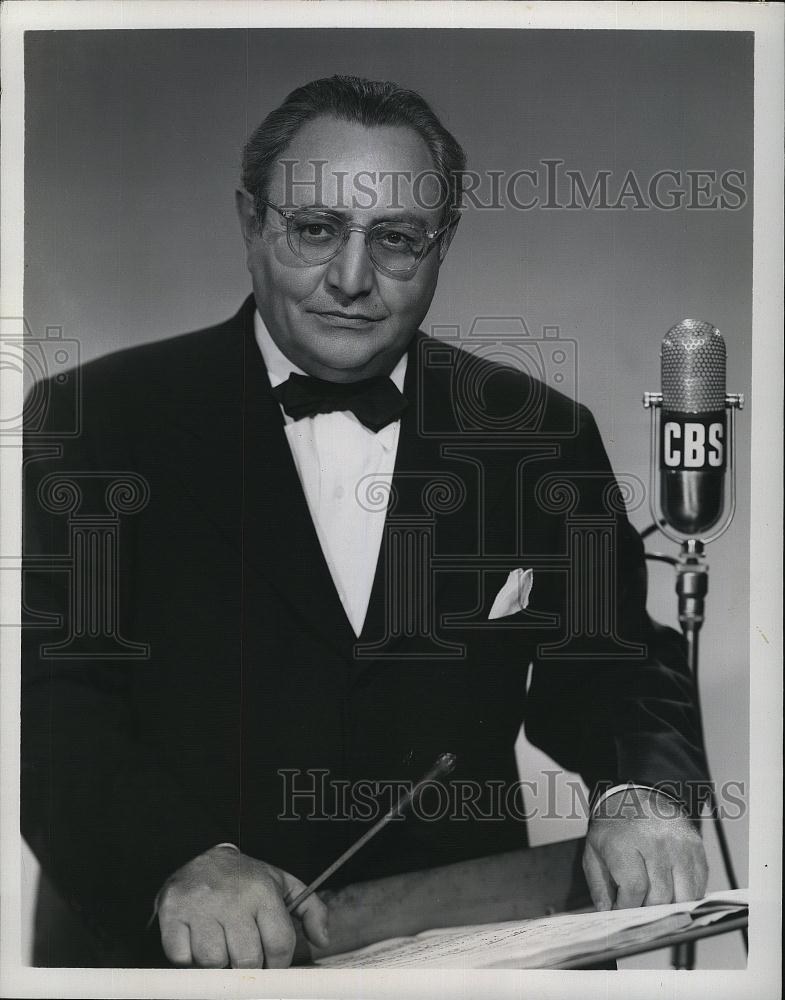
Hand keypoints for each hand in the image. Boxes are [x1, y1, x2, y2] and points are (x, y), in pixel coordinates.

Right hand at [156, 844, 328, 967]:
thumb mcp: (282, 884)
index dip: (278, 964)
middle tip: (244, 957)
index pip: (279, 946)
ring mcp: (200, 906)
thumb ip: (311, 909)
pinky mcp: (172, 913)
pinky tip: (197, 942)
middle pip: (247, 961)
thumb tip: (322, 940)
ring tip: (221, 946)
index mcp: (262, 891)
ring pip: (213, 963)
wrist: (200, 854)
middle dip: (248, 967)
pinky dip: (189, 959)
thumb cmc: (246, 879)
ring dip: (218, 964)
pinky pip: (182, 958)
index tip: (272, 964)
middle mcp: (232, 898)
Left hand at [583, 788, 707, 909]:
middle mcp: (655, 842)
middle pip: (660, 897)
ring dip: (669, 907)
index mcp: (625, 842)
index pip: (634, 889)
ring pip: (683, 896)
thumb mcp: (594, 851)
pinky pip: (698, 885)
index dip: (628, 907)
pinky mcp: (696, 847)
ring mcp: (679, 845)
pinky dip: (686, 896)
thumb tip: (608, 915)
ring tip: (655, 902)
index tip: (623, 911)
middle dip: (648, 910)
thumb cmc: (613, 826)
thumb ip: (598, 887)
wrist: (635, 795)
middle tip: (639, 908)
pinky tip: (672, 891)